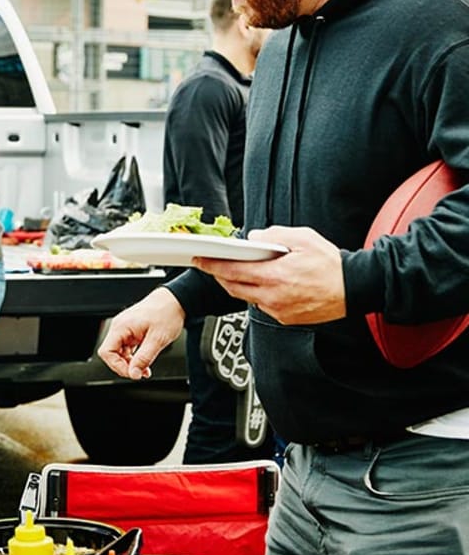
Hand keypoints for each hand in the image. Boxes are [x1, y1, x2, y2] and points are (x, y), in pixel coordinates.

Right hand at [97, 287, 185, 379]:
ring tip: (144, 370)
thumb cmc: (166, 313)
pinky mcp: (132, 331)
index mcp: (121, 326)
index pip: (106, 352)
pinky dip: (134, 358)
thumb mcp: (157, 339)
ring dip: (130, 363)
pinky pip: (127, 349)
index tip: (132, 373)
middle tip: (139, 373)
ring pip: (119, 352)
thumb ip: (144, 358)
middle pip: (111, 353)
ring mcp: (125, 329)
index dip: (117, 366)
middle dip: (124, 366)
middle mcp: (120, 327)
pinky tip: (144, 362)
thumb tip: (133, 373)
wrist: (175, 301)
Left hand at [197, 225, 345, 324]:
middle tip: (211, 265)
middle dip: (220, 275)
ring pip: (247, 297)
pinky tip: (261, 283)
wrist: (354, 288)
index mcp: (274, 276)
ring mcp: (279, 310)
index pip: (232, 271)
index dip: (212, 265)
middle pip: (234, 287)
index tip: (199, 260)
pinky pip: (262, 305)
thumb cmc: (331, 264)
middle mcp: (273, 297)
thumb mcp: (302, 238)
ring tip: (236, 271)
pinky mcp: (286, 318)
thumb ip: (273, 235)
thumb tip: (253, 238)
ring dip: (238, 285)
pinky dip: (257, 294)